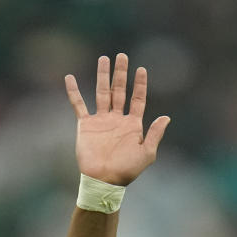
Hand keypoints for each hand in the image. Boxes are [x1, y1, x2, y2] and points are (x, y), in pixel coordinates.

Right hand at [65, 53, 169, 185]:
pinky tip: (70, 78)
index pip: (137, 99)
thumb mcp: (147, 153)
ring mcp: (101, 120)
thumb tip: (167, 117)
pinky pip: (78, 105)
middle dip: (121, 73)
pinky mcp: (85, 125)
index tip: (141, 69)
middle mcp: (117, 119)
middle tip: (122, 56)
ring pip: (101, 92)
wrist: (104, 180)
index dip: (139, 84)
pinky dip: (74, 91)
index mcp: (133, 124)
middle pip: (119, 90)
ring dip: (103, 76)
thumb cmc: (127, 170)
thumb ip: (155, 134)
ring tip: (104, 59)